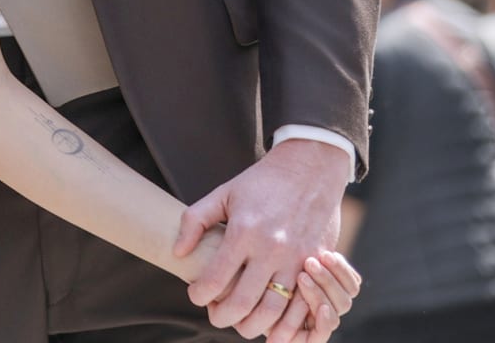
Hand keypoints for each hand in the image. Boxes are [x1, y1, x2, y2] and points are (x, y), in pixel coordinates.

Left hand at [173, 139, 348, 336]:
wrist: (310, 168)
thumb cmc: (261, 182)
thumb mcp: (222, 194)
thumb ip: (195, 221)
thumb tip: (178, 252)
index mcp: (244, 232)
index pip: (216, 277)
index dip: (200, 294)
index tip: (195, 296)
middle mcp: (271, 249)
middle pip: (243, 301)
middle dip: (223, 317)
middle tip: (214, 316)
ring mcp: (297, 259)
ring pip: (273, 310)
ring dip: (253, 325)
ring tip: (239, 323)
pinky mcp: (317, 264)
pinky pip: (302, 304)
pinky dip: (286, 322)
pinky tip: (271, 324)